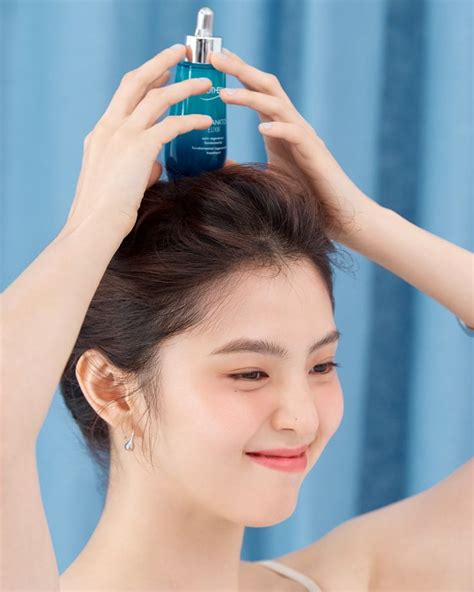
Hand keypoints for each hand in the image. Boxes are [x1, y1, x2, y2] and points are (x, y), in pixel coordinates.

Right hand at [66, 44, 216, 236]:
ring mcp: (122, 134)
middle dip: (160, 63)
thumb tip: (156, 163)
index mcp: (102, 133)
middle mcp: (110, 127)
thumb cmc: (108, 211)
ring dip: (184, 87)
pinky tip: (206, 121)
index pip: (125, 94)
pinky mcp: (139, 147)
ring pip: (158, 98)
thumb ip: (139, 166)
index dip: (145, 78)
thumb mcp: (120, 181)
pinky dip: (191, 120)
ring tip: (206, 84)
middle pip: (136, 81)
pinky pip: (172, 125)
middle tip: (180, 53)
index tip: (163, 71)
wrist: (96, 225)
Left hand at [210, 48, 375, 242]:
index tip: (214, 58)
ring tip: (224, 94)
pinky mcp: (314, 154)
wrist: (336, 211)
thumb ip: (245, 166)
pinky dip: (279, 129)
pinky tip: (261, 128)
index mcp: (279, 126)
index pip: (257, 90)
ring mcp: (304, 137)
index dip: (238, 72)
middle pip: (266, 86)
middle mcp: (291, 124)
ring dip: (250, 97)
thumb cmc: (304, 193)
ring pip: (278, 106)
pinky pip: (296, 135)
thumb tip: (220, 164)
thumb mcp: (267, 175)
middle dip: (240, 69)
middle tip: (214, 57)